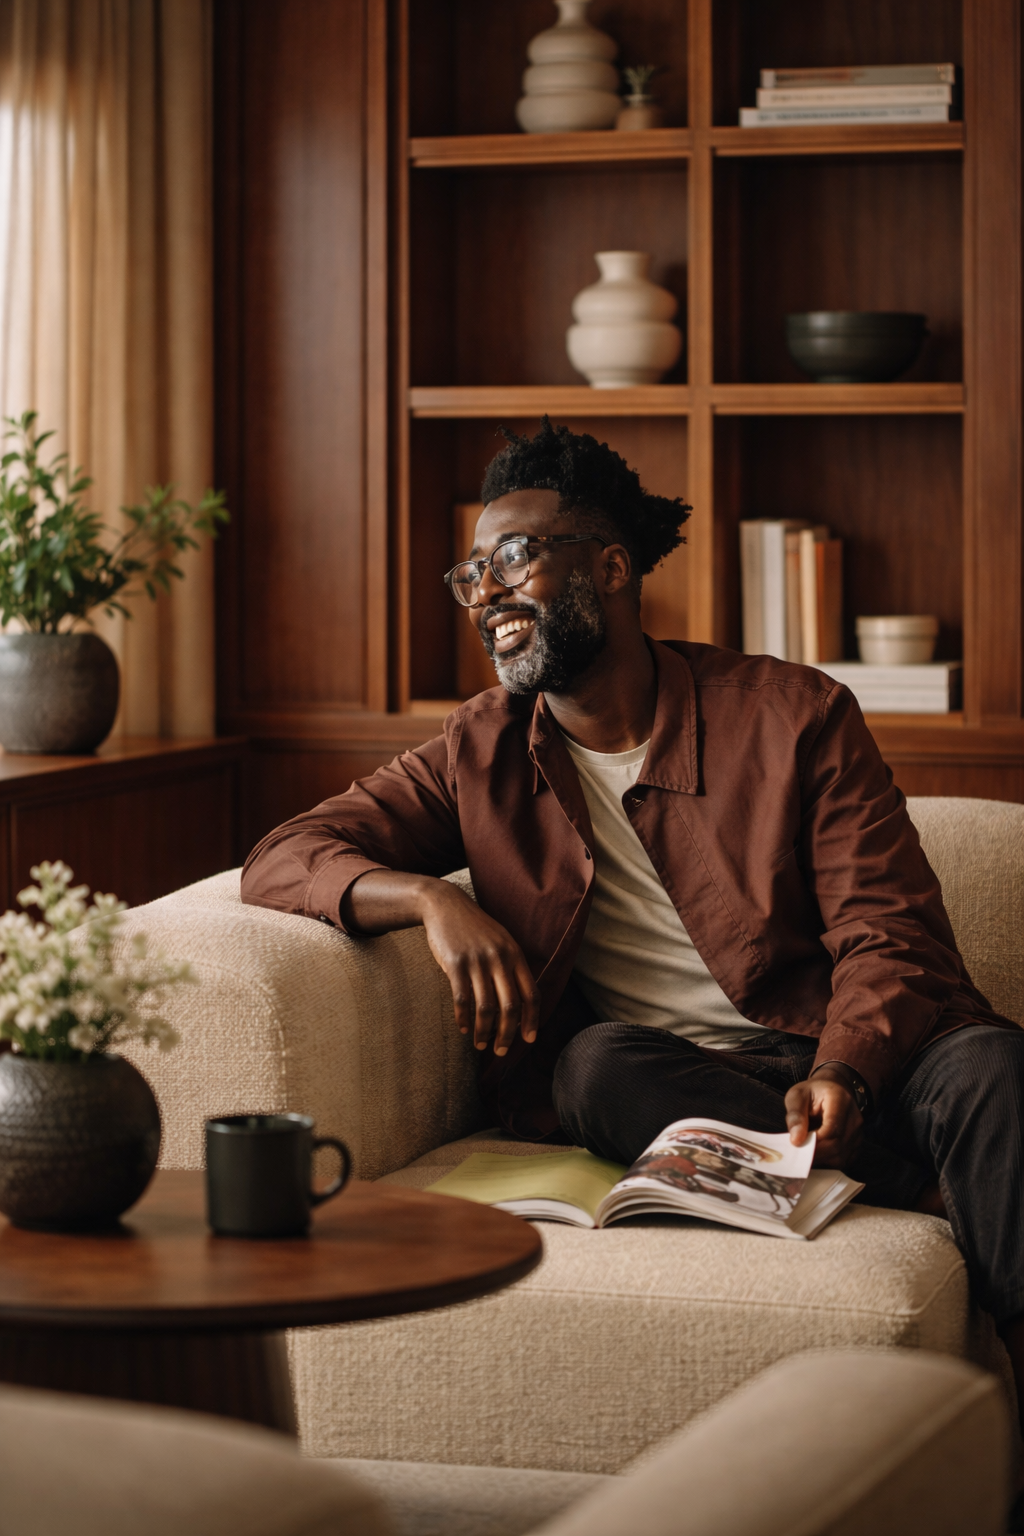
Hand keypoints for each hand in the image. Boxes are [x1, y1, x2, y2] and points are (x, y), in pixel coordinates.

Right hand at [340, 870, 538, 1057]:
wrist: (445, 904)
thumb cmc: (474, 928)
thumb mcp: (500, 940)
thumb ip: (511, 965)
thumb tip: (520, 1000)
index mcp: (515, 954)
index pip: (531, 994)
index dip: (532, 1020)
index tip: (528, 1040)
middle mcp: (500, 958)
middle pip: (510, 1007)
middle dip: (507, 1034)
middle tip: (501, 1051)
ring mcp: (478, 961)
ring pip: (486, 1008)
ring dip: (484, 1031)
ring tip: (480, 1044)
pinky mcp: (455, 963)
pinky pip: (462, 999)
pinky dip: (463, 1018)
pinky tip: (463, 1028)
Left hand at [785, 1071, 862, 1167]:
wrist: (832, 1089)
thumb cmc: (812, 1092)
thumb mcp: (797, 1096)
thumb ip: (795, 1116)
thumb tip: (796, 1140)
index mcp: (840, 1100)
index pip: (832, 1129)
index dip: (814, 1142)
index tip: (797, 1145)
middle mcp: (854, 1117)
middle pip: (837, 1145)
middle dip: (815, 1153)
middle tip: (798, 1152)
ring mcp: (859, 1132)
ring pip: (841, 1157)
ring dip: (822, 1159)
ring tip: (807, 1149)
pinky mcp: (858, 1143)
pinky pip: (845, 1160)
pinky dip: (830, 1161)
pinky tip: (819, 1153)